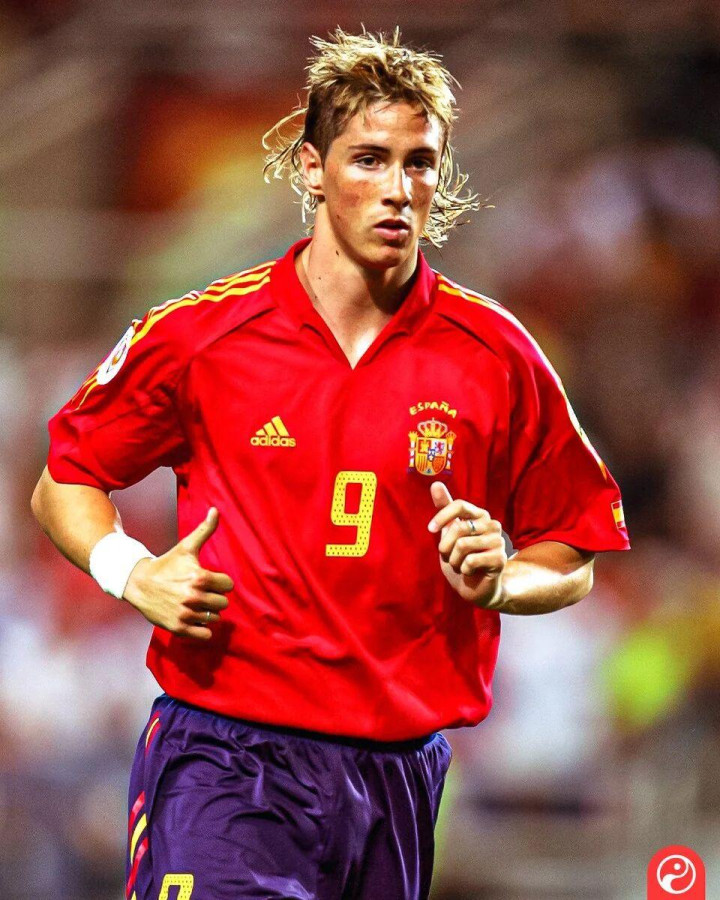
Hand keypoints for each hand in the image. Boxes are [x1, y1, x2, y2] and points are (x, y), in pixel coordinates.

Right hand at [123, 508, 233, 639]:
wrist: (138, 583)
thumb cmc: (166, 564)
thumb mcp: (186, 547)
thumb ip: (205, 529)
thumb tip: (215, 510)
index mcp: (200, 577)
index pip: (228, 586)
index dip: (220, 582)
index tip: (209, 580)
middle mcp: (194, 597)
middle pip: (223, 603)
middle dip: (214, 597)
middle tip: (201, 593)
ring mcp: (186, 614)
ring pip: (214, 618)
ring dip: (207, 612)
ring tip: (194, 604)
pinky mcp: (178, 628)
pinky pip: (205, 635)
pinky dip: (202, 629)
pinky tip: (193, 618)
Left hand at [428, 483, 506, 607]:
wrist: (475, 588)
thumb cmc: (460, 558)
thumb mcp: (448, 533)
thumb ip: (445, 508)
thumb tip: (436, 483)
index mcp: (479, 515)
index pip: (459, 505)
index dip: (442, 516)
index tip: (430, 529)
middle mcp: (492, 524)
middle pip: (458, 528)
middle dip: (446, 547)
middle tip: (451, 557)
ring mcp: (498, 541)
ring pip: (462, 545)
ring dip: (454, 560)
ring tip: (461, 565)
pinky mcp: (501, 559)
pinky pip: (471, 560)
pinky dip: (464, 569)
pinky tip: (471, 571)